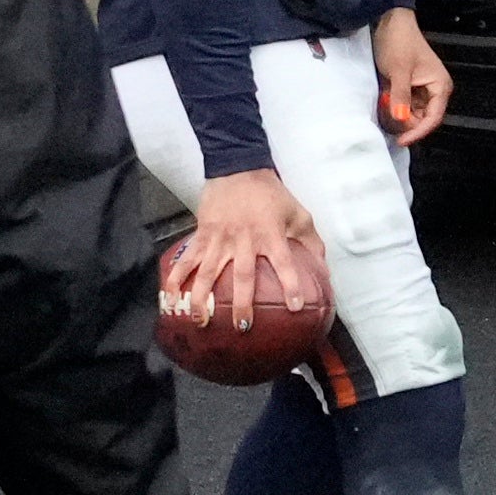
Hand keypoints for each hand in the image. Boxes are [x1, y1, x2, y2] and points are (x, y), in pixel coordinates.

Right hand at [165, 168, 324, 326]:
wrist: (238, 167)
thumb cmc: (270, 194)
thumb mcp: (297, 213)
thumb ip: (311, 242)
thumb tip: (324, 271)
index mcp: (270, 233)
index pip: (283, 262)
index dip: (291, 284)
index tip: (295, 306)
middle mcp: (244, 239)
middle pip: (242, 275)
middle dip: (241, 303)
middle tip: (242, 327)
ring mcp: (220, 238)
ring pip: (209, 273)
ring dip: (203, 299)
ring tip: (202, 322)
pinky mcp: (202, 235)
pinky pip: (187, 260)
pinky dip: (176, 279)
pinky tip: (171, 298)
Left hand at [370, 6, 449, 145]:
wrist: (390, 22)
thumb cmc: (399, 42)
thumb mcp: (399, 70)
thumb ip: (400, 96)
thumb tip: (400, 118)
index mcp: (440, 86)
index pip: (433, 118)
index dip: (418, 132)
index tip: (401, 140)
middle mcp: (434, 90)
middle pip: (423, 119)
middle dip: (406, 123)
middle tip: (387, 118)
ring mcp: (421, 90)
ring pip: (412, 114)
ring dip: (398, 115)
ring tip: (385, 106)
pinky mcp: (409, 88)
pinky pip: (404, 106)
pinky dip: (394, 107)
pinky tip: (385, 102)